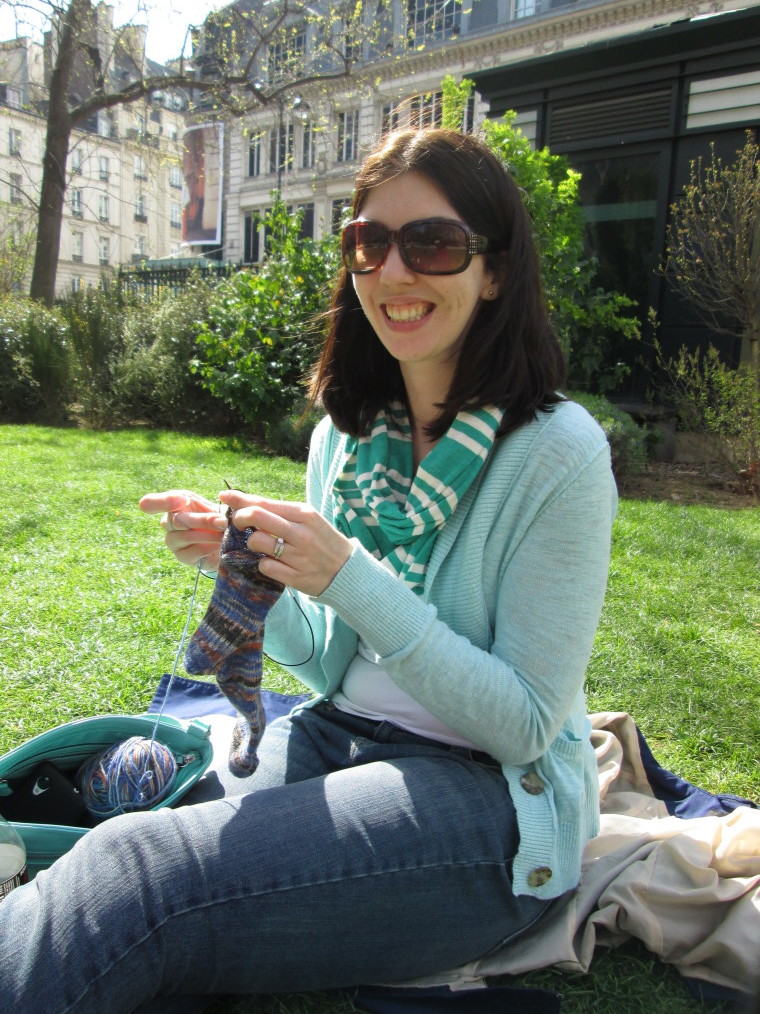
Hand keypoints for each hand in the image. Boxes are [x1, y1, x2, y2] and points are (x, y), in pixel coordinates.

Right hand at [138, 489, 226, 569]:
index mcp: (174, 505)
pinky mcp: (182, 557)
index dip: (163, 501)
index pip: (153, 502)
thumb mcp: (220, 504)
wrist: (227, 539)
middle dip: (203, 520)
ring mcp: (172, 541)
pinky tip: (219, 545)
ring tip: (223, 533)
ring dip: (207, 534)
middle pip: (177, 520)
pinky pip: (193, 551)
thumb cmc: (219, 517)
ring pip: (185, 536)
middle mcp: (168, 523)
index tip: (183, 499)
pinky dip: (209, 547)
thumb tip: (216, 496)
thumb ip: (221, 499)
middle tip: (222, 521)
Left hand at [219, 490, 352, 596]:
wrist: (346, 570)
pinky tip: (273, 562)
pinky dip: (263, 563)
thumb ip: (280, 512)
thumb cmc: (322, 540)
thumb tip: (246, 502)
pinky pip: (264, 566)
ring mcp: (298, 556)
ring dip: (252, 542)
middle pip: (256, 517)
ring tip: (262, 544)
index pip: (264, 503)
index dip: (240, 499)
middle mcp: (301, 533)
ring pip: (256, 542)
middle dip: (239, 518)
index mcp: (304, 514)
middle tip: (236, 522)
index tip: (224, 497)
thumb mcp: (308, 520)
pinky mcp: (295, 576)